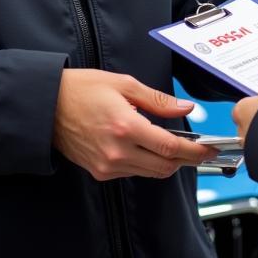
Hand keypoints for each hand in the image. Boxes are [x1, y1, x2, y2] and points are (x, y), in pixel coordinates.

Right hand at [52, 69, 216, 180]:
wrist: (47, 106)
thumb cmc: (82, 89)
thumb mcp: (124, 84)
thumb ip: (158, 100)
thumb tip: (185, 108)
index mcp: (126, 127)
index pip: (170, 148)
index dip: (195, 151)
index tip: (210, 148)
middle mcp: (117, 152)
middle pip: (164, 167)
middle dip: (186, 160)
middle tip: (199, 149)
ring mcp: (107, 166)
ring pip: (150, 173)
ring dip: (166, 162)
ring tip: (175, 145)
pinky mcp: (100, 172)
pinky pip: (133, 172)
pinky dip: (146, 163)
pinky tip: (147, 146)